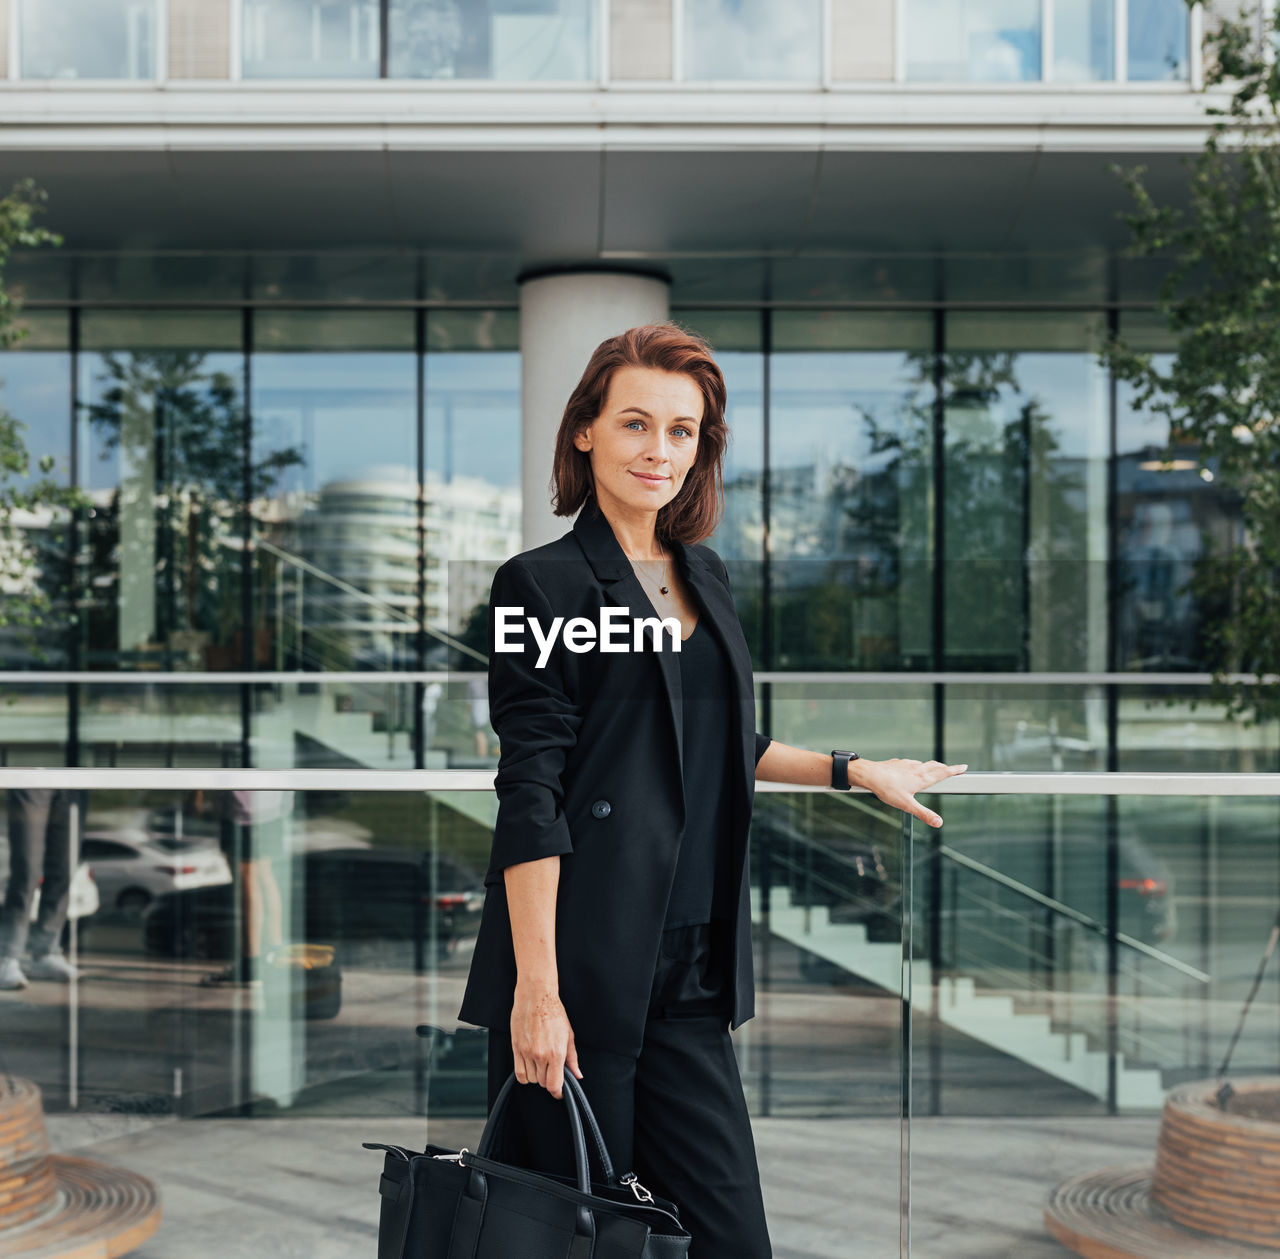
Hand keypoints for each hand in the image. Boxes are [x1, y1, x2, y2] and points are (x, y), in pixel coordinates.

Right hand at [510, 980, 582, 1098]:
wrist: (536, 997)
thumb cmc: (554, 1012)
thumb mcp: (568, 1035)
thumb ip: (572, 1058)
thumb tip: (577, 1075)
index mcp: (556, 1052)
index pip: (554, 1085)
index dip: (557, 1093)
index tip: (559, 1092)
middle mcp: (541, 1055)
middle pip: (542, 1082)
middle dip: (548, 1079)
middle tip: (551, 1069)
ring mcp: (527, 1052)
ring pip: (531, 1079)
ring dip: (536, 1076)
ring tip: (540, 1064)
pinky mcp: (516, 1048)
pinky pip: (519, 1073)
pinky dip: (524, 1075)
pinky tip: (529, 1067)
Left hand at [857, 758, 966, 828]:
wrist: (869, 774)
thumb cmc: (887, 789)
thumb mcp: (907, 805)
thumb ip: (923, 814)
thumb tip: (938, 822)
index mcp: (922, 778)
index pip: (943, 773)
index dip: (954, 770)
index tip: (964, 767)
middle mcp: (916, 769)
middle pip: (935, 766)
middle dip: (945, 768)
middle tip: (952, 769)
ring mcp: (907, 765)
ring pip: (923, 764)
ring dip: (932, 766)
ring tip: (935, 769)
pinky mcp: (898, 763)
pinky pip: (911, 763)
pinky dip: (917, 765)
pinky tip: (912, 768)